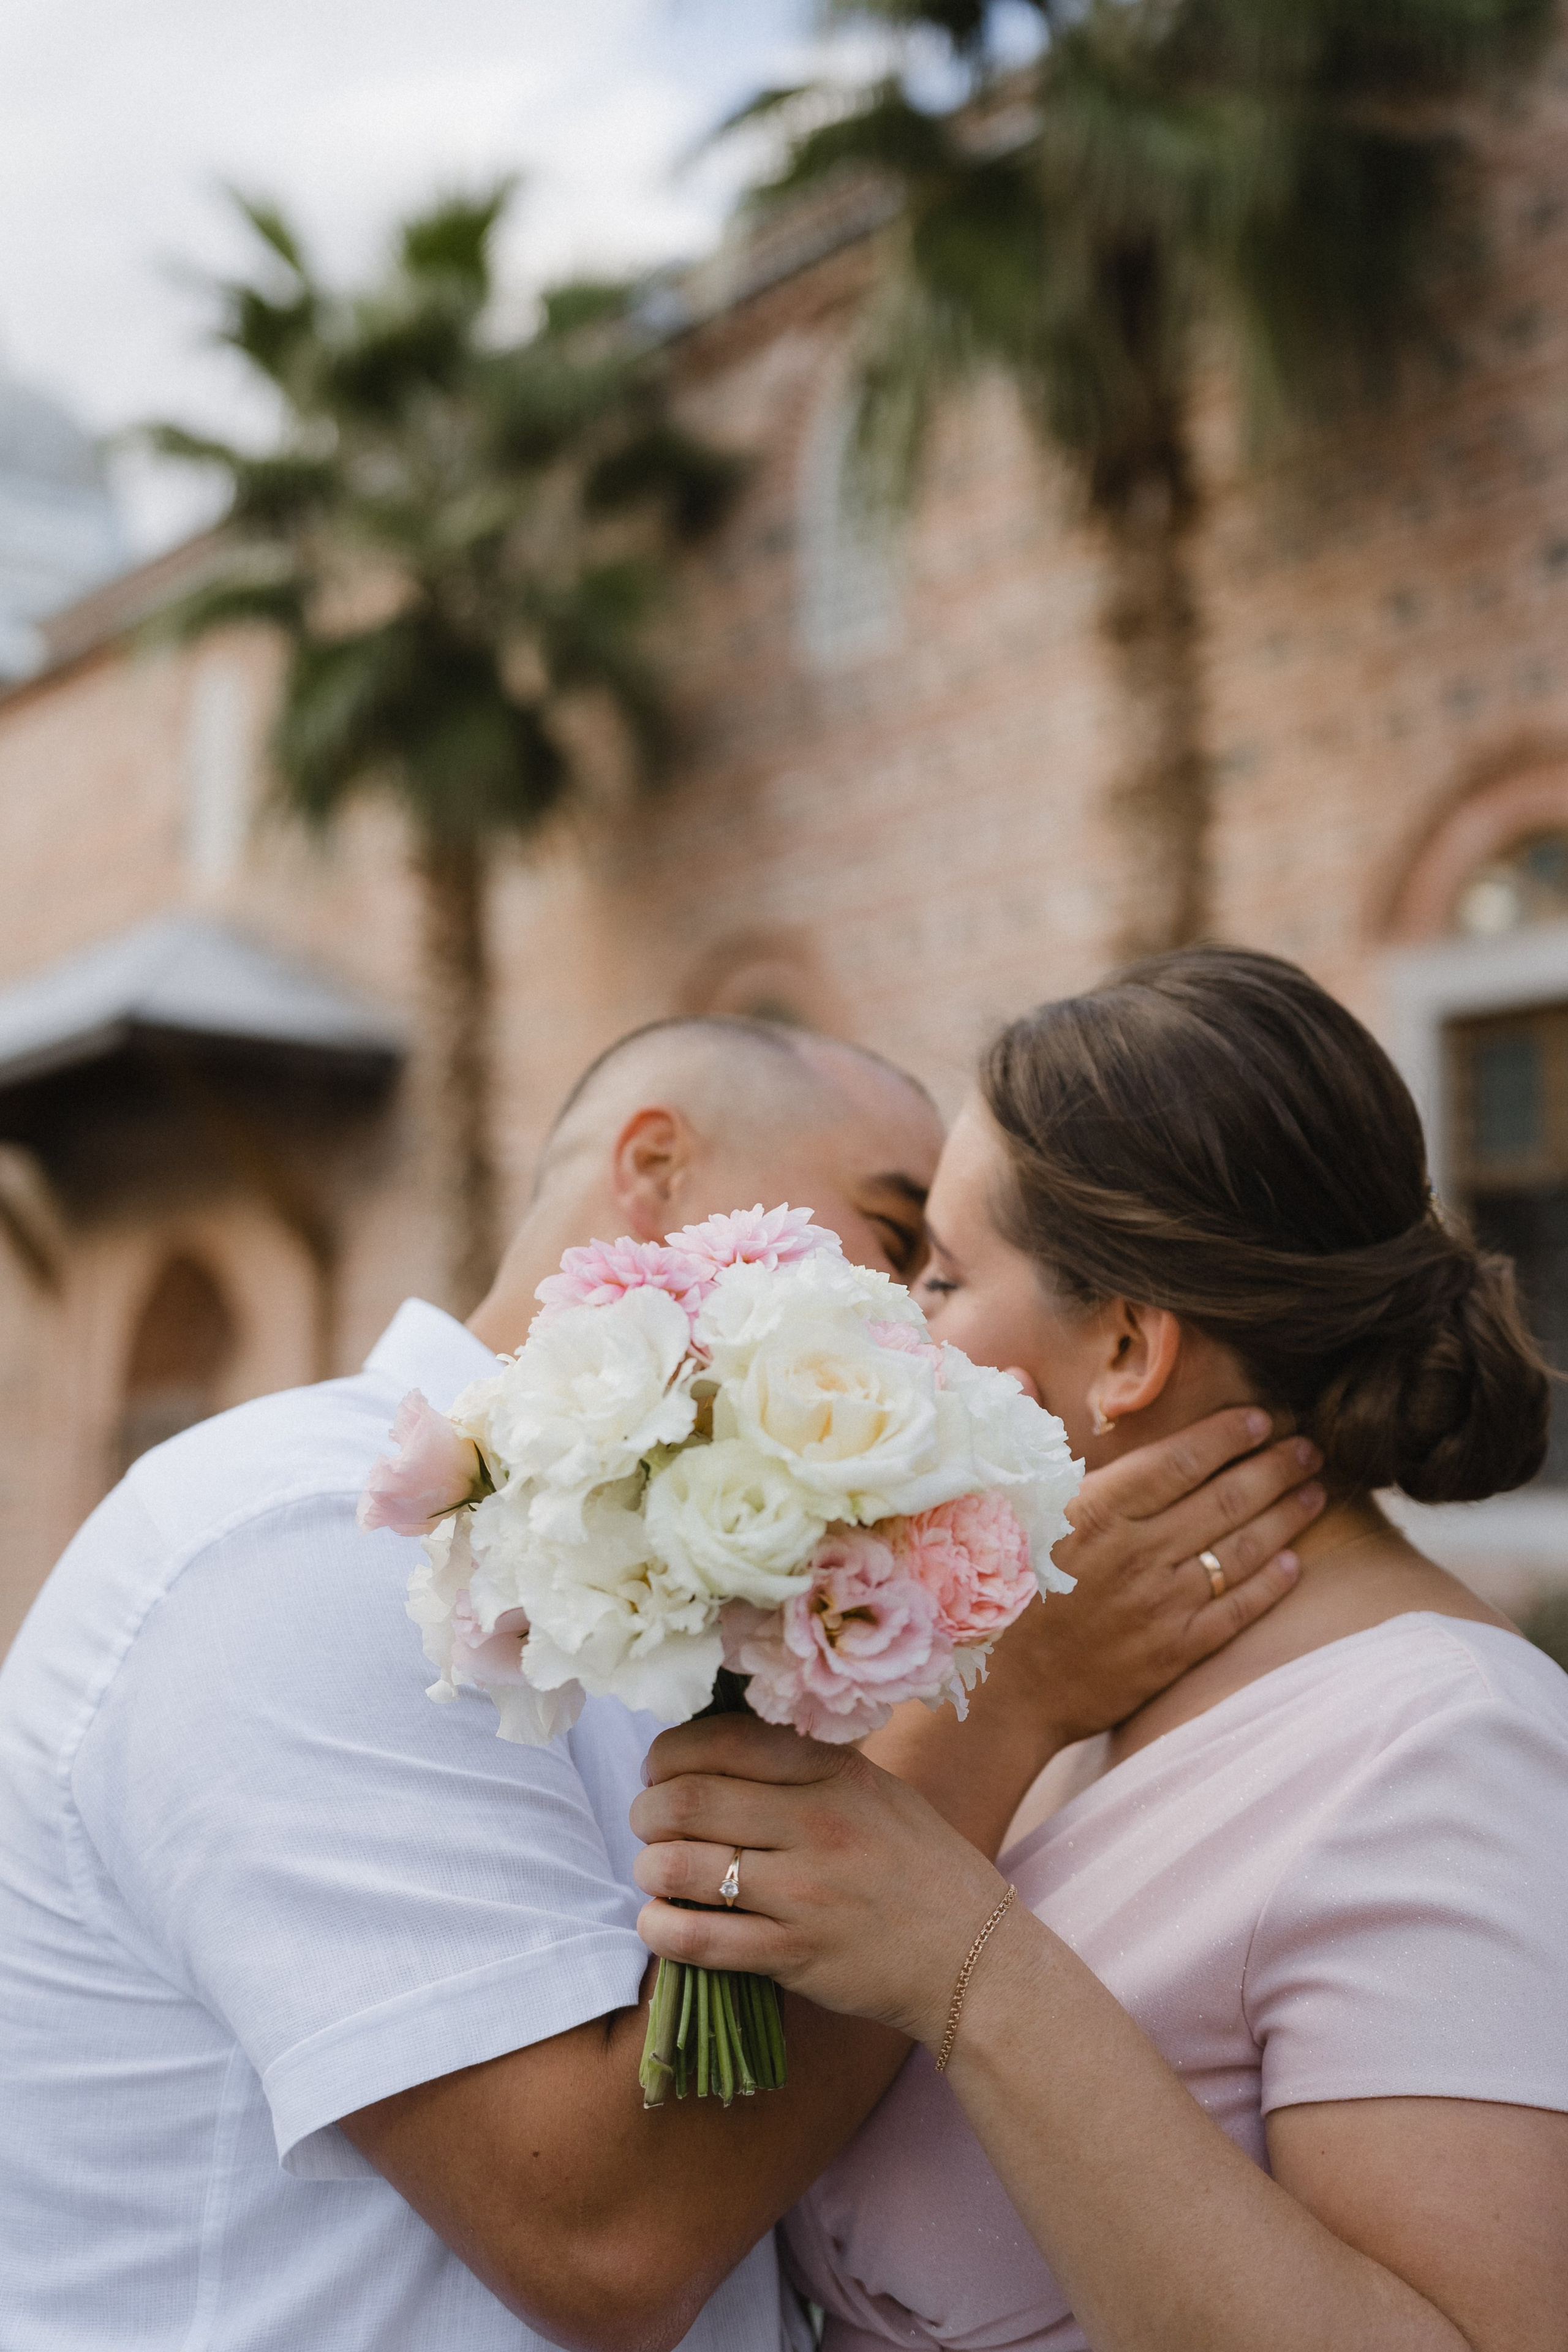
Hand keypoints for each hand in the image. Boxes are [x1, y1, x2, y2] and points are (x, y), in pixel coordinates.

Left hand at [633, 1714, 986, 2047]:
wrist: (974, 1958)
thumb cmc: (916, 1866)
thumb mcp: (874, 1790)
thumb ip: (803, 1765)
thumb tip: (713, 1745)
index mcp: (835, 1772)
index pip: (724, 1739)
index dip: (671, 1752)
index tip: (659, 1769)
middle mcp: (819, 1823)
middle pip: (689, 1800)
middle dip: (646, 1810)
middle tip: (648, 1821)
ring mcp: (806, 1893)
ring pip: (680, 1867)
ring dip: (648, 1868)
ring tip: (656, 1871)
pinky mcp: (795, 1956)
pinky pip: (699, 1939)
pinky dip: (660, 1928)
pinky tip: (661, 1922)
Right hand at [1006, 1406, 1324, 1749]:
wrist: (998, 1693)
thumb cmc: (992, 1589)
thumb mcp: (997, 1503)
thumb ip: (1020, 1430)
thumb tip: (1016, 1369)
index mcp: (1094, 1510)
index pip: (1179, 1459)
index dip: (1228, 1434)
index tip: (1263, 1417)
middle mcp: (1135, 1552)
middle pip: (1224, 1497)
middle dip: (1275, 1467)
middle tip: (1310, 1446)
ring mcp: (1159, 1604)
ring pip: (1241, 1549)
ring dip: (1286, 1516)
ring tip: (1315, 1491)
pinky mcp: (1173, 1652)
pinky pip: (1236, 1610)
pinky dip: (1271, 1584)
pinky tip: (1295, 1562)